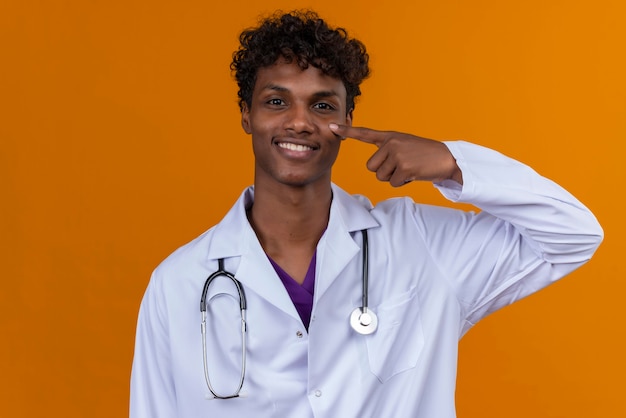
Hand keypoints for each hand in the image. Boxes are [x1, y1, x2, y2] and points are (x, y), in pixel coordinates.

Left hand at [329, 124, 462, 186]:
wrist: (447, 158)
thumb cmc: (424, 154)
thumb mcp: (404, 145)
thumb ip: (388, 150)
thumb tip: (374, 166)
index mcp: (390, 136)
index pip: (365, 134)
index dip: (346, 131)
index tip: (331, 128)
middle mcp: (391, 143)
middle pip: (371, 167)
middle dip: (384, 171)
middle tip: (401, 166)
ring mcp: (397, 155)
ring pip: (381, 177)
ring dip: (394, 178)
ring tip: (409, 168)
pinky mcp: (404, 167)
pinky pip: (393, 183)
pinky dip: (403, 183)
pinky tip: (414, 174)